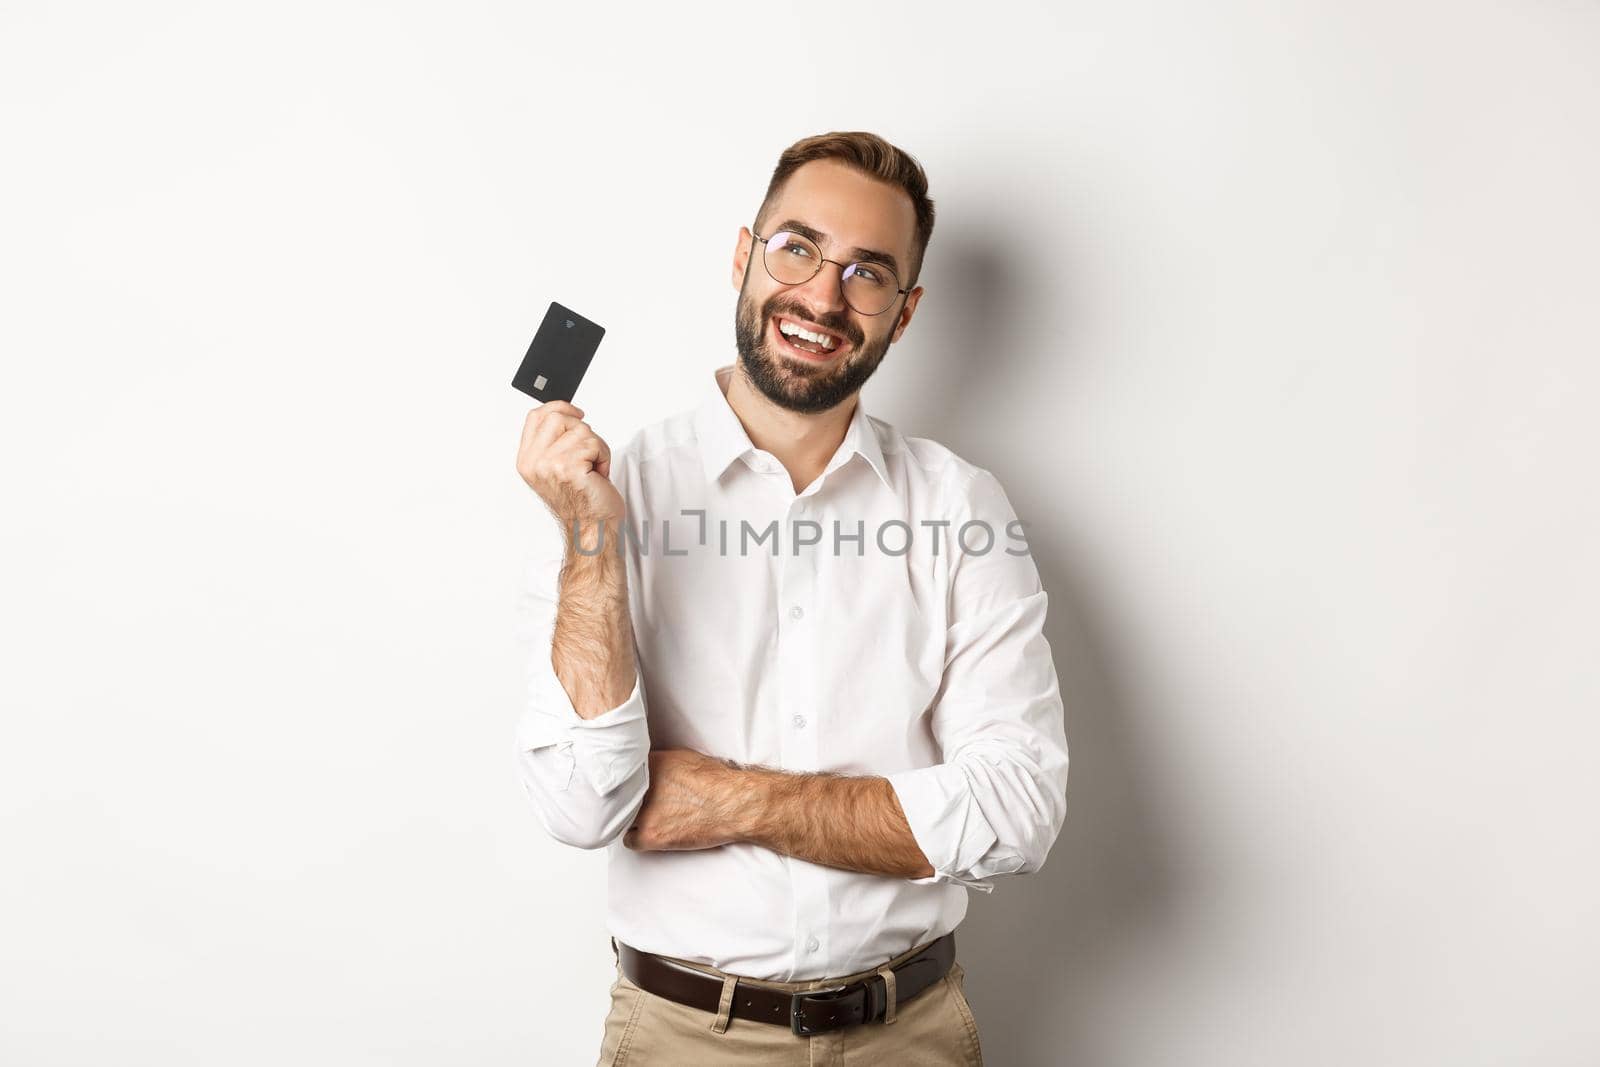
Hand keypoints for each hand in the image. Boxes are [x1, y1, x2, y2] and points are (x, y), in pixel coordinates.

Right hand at [516, 400, 623, 528]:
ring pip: (581, 430)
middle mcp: (534, 462)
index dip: (559, 407)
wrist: (592, 528)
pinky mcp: (569, 468)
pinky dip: (604, 458)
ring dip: (597, 448)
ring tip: (593, 469)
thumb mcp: (556, 468)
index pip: (536, 416)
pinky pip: (594, 444)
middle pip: (559, 417)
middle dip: (582, 431)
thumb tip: (564, 413)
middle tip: (587, 455)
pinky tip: (598, 475)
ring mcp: (549, 464)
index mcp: (527, 460)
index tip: (577, 414)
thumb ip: (552, 442)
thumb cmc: (581, 500)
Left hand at [623, 749, 746, 851]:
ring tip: (642, 819)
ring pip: (620, 817)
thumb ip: (659, 761)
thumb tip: (648, 766)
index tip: (628, 786)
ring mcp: (644, 812)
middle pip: (617, 795)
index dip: (626, 781)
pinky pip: (629, 840)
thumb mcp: (684, 757)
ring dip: (629, 819)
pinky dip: (636, 838)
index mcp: (650, 763)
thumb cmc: (716, 781)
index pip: (622, 771)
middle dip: (625, 799)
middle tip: (633, 803)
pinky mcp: (651, 834)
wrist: (731, 804)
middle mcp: (642, 786)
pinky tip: (647, 833)